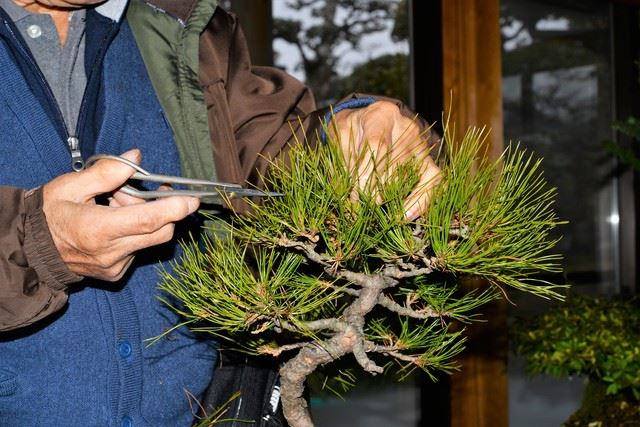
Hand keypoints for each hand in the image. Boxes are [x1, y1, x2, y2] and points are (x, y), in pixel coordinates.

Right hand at [43, 149, 199, 280]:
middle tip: (141, 191)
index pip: (148, 220)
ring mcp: (115, 266)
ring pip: (150, 241)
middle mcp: (111, 253)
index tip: (192, 200)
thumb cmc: (48, 214)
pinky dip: (135, 234)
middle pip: (159, 232)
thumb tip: (136, 157)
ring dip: (144, 220)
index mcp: (98, 229)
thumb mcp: (71, 185)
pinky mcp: (117, 273)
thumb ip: (107, 172)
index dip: (174, 209)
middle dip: (162, 210)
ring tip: (115, 206)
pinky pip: (139, 250)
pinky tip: (113, 225)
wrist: (30, 250)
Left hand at [330, 101, 440, 219]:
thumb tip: (354, 199)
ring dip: (388, 198)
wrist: (364, 125)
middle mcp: (406, 128)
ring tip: (372, 207)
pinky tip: (405, 216)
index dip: (366, 175)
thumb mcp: (339, 140)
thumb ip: (345, 163)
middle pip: (393, 167)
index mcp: (381, 115)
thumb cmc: (350, 132)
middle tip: (357, 204)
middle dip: (373, 191)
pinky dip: (421, 202)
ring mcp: (421, 146)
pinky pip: (434, 183)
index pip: (378, 146)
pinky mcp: (429, 163)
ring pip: (408, 179)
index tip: (355, 195)